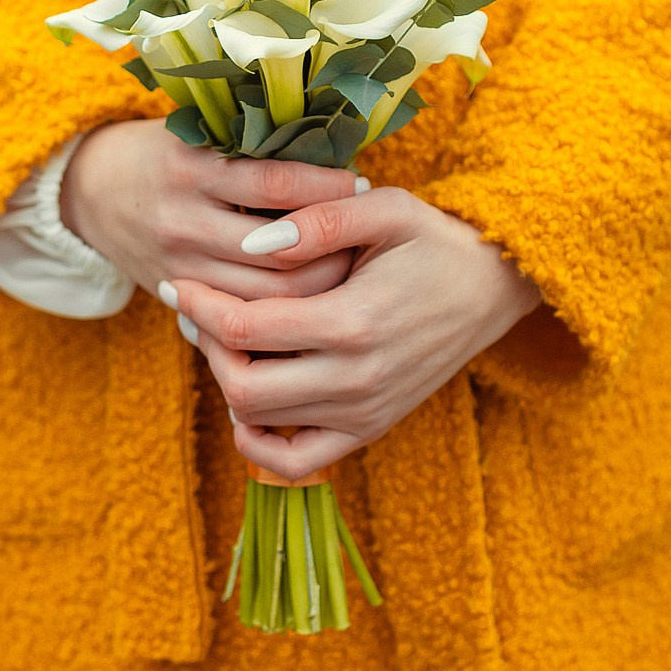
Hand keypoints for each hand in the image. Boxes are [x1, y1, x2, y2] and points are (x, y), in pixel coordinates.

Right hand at [60, 119, 364, 301]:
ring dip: (316, 289)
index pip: (276, 182)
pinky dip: (281, 314)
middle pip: (279, 252)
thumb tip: (337, 153)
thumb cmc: (164, 154)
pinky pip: (241, 317)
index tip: (361, 185)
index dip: (327, 189)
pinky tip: (312, 303)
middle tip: (367, 240)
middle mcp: (182, 217)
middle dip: (333, 249)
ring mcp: (178, 264)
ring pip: (266, 296)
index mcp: (192, 165)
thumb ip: (255, 146)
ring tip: (349, 274)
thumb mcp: (199, 134)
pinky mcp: (176, 295)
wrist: (90, 190)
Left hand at [165, 186, 541, 479]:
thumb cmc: (432, 240)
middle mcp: (357, 380)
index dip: (198, 306)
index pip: (244, 329)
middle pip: (241, 387)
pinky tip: (250, 398)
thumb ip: (318, 221)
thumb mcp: (384, 208)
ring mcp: (364, 412)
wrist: (491, 287)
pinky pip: (294, 461)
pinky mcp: (369, 429)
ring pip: (259, 421)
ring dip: (228, 380)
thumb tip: (254, 243)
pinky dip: (257, 439)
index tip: (178, 283)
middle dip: (206, 347)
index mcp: (354, 322)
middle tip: (200, 312)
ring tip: (227, 337)